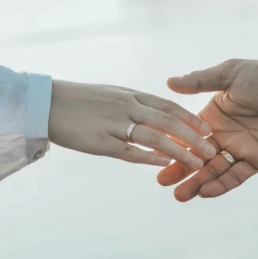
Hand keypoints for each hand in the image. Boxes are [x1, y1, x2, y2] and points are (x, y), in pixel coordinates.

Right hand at [49, 80, 216, 167]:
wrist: (46, 102)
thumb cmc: (78, 99)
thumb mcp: (111, 94)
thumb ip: (133, 103)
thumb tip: (152, 112)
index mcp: (131, 95)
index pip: (168, 105)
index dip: (189, 118)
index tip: (207, 129)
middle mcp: (127, 107)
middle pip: (168, 122)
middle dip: (193, 137)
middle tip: (211, 149)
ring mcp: (115, 124)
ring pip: (155, 138)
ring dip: (179, 151)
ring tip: (197, 163)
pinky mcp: (101, 142)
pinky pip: (130, 152)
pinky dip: (150, 158)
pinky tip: (165, 165)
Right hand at [157, 60, 257, 200]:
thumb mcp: (230, 74)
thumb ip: (200, 81)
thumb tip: (169, 82)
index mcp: (213, 115)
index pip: (187, 134)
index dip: (171, 145)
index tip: (153, 155)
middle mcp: (223, 134)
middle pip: (196, 157)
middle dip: (179, 169)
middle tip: (161, 182)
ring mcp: (240, 149)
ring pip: (213, 171)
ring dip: (197, 183)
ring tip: (179, 195)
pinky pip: (236, 176)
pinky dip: (221, 185)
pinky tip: (205, 193)